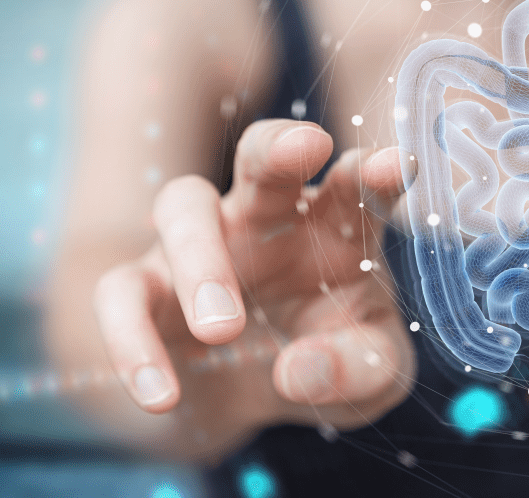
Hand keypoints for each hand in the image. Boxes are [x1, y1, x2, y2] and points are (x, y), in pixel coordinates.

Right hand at [92, 119, 415, 434]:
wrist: (253, 393)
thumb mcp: (368, 373)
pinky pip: (120, 292)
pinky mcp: (145, 287)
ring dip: (200, 258)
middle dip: (280, 144)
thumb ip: (359, 369)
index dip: (377, 173)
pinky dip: (131, 341)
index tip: (397, 165)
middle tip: (304, 147)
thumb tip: (299, 370)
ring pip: (184, 205)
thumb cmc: (328, 358)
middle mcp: (269, 217)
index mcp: (336, 224)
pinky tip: (161, 396)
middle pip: (264, 154)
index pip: (359, 185)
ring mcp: (202, 243)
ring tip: (223, 329)